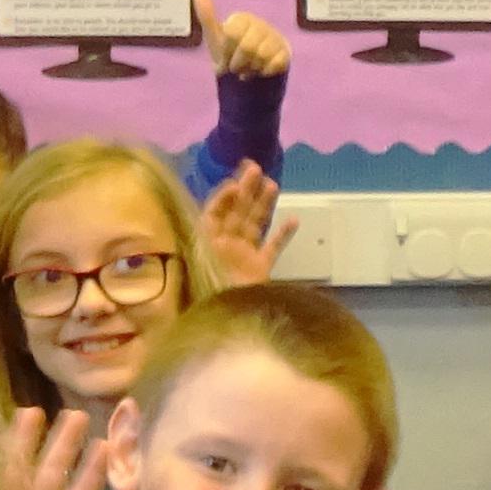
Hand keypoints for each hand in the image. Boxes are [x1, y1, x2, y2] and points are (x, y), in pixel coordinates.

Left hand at [197, 0, 289, 80]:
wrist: (249, 73)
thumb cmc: (231, 54)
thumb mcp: (215, 38)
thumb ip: (207, 17)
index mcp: (243, 19)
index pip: (232, 34)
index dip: (226, 52)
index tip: (225, 58)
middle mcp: (261, 24)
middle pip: (248, 47)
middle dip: (238, 63)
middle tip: (236, 67)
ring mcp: (275, 38)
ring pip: (262, 57)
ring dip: (250, 70)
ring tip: (248, 69)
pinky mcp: (285, 53)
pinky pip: (275, 64)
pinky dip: (264, 73)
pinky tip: (260, 72)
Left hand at [200, 161, 281, 283]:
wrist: (219, 321)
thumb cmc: (204, 289)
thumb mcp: (197, 254)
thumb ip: (207, 226)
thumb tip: (221, 197)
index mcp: (205, 240)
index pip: (214, 212)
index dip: (224, 196)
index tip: (235, 184)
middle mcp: (223, 245)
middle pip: (236, 212)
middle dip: (246, 190)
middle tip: (254, 168)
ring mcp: (243, 256)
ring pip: (255, 224)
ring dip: (263, 204)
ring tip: (272, 184)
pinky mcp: (259, 270)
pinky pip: (272, 248)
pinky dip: (282, 235)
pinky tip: (293, 219)